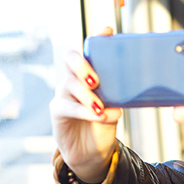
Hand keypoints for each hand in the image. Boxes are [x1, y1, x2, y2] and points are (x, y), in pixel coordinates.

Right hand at [49, 27, 121, 182]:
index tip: (109, 31)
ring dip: (87, 95)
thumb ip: (118, 97)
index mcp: (89, 74)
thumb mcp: (115, 108)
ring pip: (69, 83)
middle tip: (96, 79)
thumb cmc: (104, 125)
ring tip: (101, 107)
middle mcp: (74, 79)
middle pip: (69, 58)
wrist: (92, 152)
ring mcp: (64, 94)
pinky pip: (67, 106)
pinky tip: (98, 115)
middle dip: (82, 64)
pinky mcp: (58, 111)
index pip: (90, 51)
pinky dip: (85, 111)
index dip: (97, 39)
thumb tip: (125, 98)